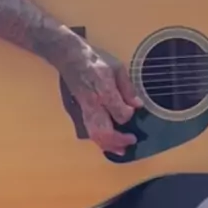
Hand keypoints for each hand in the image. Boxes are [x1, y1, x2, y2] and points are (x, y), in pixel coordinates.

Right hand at [57, 40, 142, 155]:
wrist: (70, 57)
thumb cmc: (96, 59)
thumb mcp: (117, 68)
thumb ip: (128, 88)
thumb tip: (137, 105)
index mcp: (104, 90)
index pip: (119, 113)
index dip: (129, 115)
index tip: (135, 111)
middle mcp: (93, 104)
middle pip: (103, 131)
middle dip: (118, 141)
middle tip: (132, 141)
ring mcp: (85, 109)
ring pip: (94, 135)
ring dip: (108, 146)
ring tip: (121, 150)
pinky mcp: (80, 112)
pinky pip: (90, 131)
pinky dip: (100, 141)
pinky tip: (108, 143)